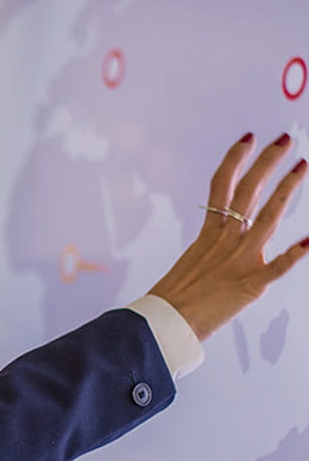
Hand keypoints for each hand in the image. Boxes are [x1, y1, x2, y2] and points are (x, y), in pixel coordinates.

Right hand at [149, 132, 307, 341]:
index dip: (235, 159)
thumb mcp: (194, 259)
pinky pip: (275, 268)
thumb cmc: (176, 295)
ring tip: (302, 166)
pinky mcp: (249, 285)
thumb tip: (223, 235)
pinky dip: (294, 254)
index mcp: (209, 232)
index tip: (248, 138)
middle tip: (284, 139)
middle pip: (246, 192)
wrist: (165, 322)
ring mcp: (238, 260)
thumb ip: (213, 244)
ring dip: (286, 190)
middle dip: (266, 163)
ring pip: (265, 218)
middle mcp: (224, 240)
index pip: (222, 185)